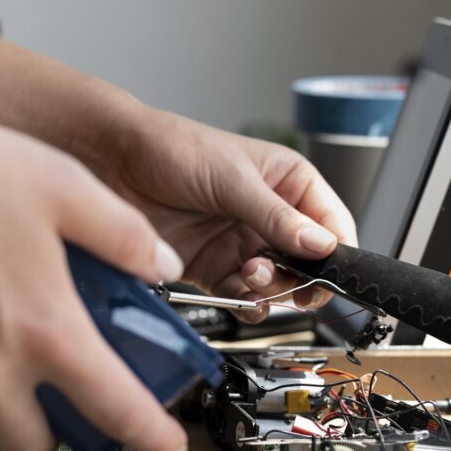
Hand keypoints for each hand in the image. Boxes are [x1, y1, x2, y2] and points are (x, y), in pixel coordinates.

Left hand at [109, 109, 356, 317]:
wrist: (114, 162)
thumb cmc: (174, 148)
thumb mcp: (234, 179)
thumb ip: (277, 217)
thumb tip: (321, 245)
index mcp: (287, 182)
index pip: (330, 224)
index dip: (336, 251)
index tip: (331, 272)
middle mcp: (269, 214)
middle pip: (308, 262)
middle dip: (302, 276)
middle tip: (287, 279)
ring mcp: (241, 242)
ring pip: (277, 283)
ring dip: (272, 289)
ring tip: (253, 274)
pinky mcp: (212, 266)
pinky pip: (242, 295)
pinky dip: (246, 302)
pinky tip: (241, 296)